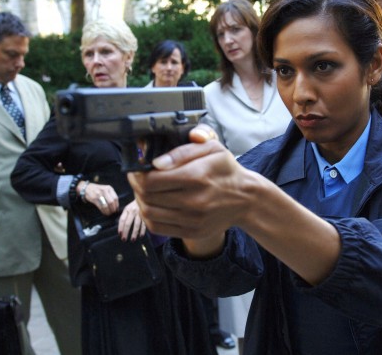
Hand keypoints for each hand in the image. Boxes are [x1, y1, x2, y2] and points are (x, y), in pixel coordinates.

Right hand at [79, 181, 118, 214]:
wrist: (87, 188)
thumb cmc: (98, 189)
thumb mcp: (105, 189)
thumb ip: (110, 195)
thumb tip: (116, 205)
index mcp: (109, 188)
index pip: (115, 198)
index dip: (117, 205)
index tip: (116, 209)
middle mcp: (105, 190)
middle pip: (111, 202)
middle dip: (113, 209)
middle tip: (113, 212)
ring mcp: (99, 194)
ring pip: (106, 205)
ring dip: (108, 211)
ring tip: (109, 213)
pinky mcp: (94, 198)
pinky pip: (101, 206)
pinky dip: (103, 211)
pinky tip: (104, 212)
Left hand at [118, 200, 145, 240]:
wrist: (144, 198)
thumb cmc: (134, 206)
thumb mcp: (128, 208)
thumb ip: (124, 216)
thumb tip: (121, 228)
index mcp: (127, 209)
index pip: (122, 219)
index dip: (120, 227)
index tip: (120, 234)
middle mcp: (133, 211)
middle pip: (128, 223)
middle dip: (126, 232)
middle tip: (124, 239)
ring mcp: (140, 213)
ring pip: (136, 225)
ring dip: (134, 233)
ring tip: (132, 239)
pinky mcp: (146, 216)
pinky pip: (144, 224)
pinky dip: (142, 230)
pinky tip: (140, 236)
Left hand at [128, 125, 250, 242]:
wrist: (245, 198)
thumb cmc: (226, 170)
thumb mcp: (212, 148)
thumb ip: (183, 150)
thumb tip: (157, 162)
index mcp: (197, 177)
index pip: (151, 180)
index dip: (137, 174)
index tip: (136, 168)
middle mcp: (194, 201)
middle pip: (146, 196)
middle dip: (136, 185)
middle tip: (137, 178)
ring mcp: (192, 220)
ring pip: (148, 213)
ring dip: (139, 200)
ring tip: (144, 191)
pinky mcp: (191, 232)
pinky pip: (157, 228)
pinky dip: (148, 216)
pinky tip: (152, 205)